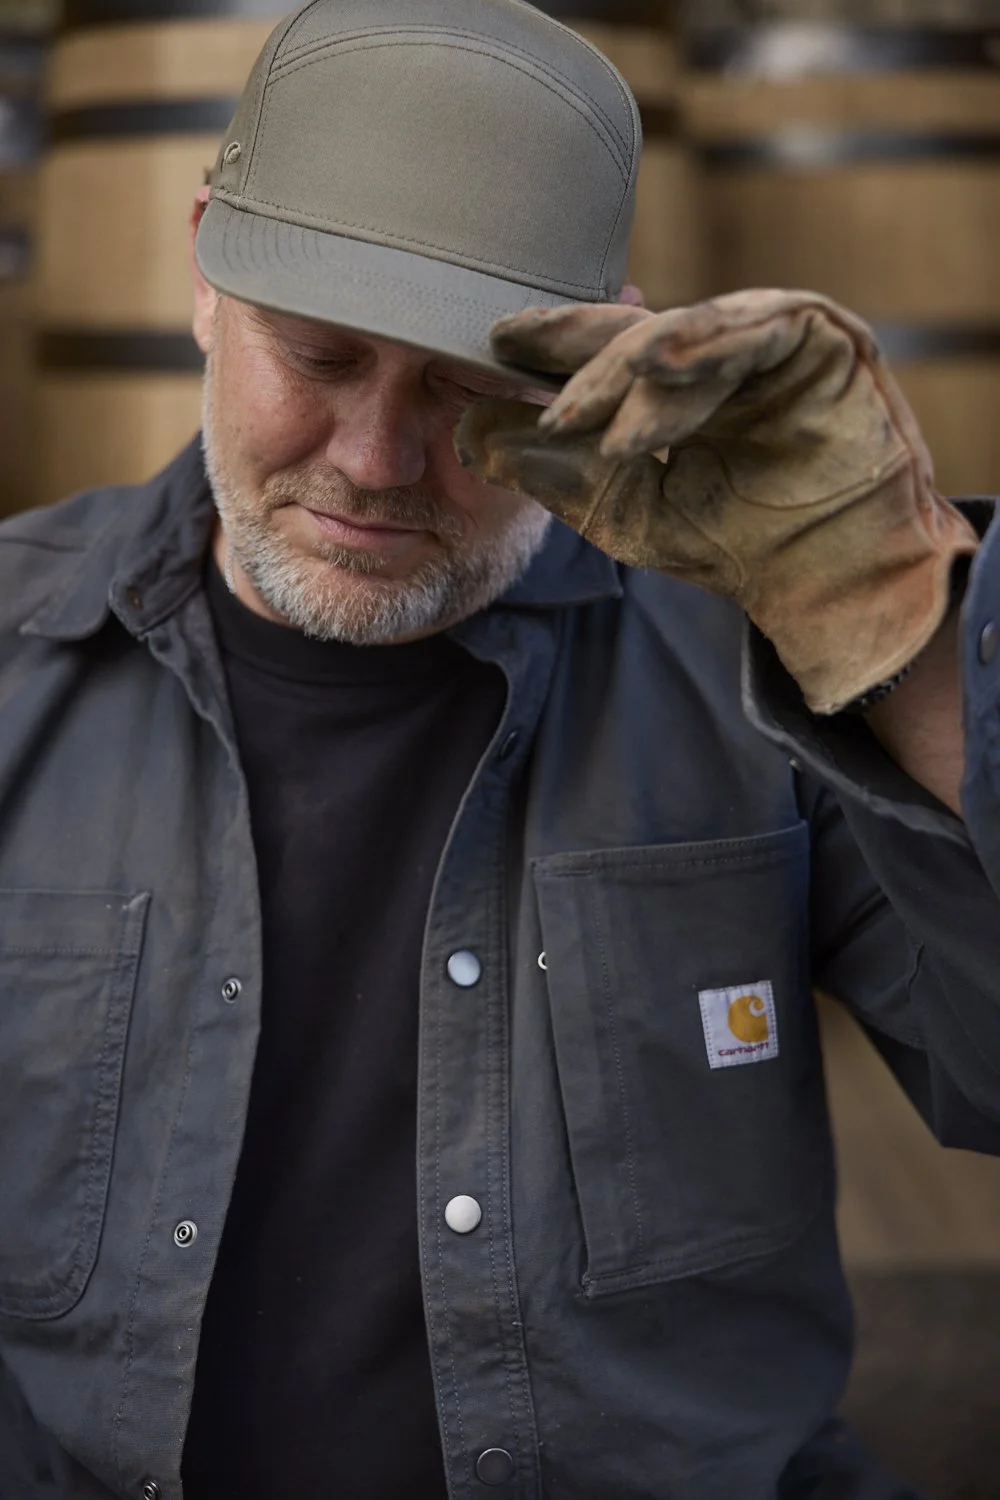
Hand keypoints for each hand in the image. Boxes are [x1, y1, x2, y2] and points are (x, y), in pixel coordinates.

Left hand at [456, 290, 977, 714]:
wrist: (823, 585)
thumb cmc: (732, 547)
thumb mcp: (620, 510)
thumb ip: (551, 471)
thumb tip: (466, 433)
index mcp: (678, 385)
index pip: (605, 354)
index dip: (549, 346)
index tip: (490, 341)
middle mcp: (723, 352)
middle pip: (637, 331)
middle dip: (573, 346)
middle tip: (513, 348)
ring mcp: (772, 338)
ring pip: (685, 332)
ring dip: (626, 366)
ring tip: (576, 404)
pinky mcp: (820, 337)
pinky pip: (753, 330)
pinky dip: (701, 350)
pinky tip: (654, 367)